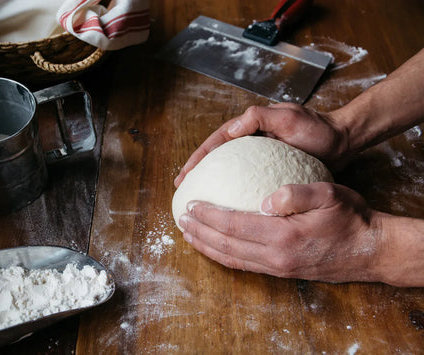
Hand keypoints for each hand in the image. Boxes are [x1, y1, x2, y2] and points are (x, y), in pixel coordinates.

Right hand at [174, 103, 348, 187]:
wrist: (342, 141)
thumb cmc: (317, 128)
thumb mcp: (289, 117)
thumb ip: (260, 117)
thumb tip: (231, 128)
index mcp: (249, 128)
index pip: (215, 143)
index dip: (198, 160)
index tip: (185, 176)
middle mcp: (250, 142)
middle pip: (216, 158)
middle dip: (197, 174)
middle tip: (183, 192)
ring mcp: (260, 158)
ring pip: (228, 172)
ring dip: (212, 185)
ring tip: (199, 203)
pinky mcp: (270, 172)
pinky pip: (245, 183)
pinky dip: (233, 194)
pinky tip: (229, 209)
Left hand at [178, 182, 383, 283]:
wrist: (371, 250)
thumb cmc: (351, 218)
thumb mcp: (329, 194)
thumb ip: (295, 194)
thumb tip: (265, 200)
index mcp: (283, 235)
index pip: (233, 224)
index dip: (209, 215)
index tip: (191, 205)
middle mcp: (276, 256)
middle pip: (226, 245)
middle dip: (199, 232)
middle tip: (180, 220)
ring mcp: (278, 267)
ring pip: (232, 258)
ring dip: (207, 247)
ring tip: (189, 235)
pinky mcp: (282, 271)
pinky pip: (245, 265)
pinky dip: (225, 256)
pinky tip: (216, 248)